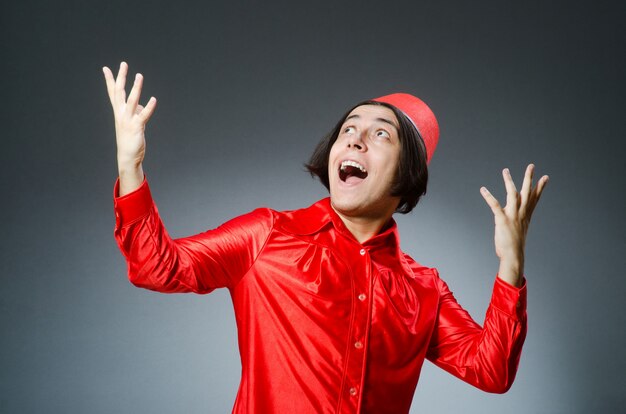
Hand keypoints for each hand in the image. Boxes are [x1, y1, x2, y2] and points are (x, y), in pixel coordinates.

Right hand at [103, 62, 156, 194]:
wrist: (127, 157)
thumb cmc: (130, 140)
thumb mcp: (133, 123)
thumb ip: (137, 112)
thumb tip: (143, 105)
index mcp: (119, 112)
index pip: (113, 93)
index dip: (109, 80)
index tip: (106, 68)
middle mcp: (121, 114)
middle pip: (120, 92)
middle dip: (121, 77)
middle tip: (123, 64)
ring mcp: (128, 120)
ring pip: (132, 100)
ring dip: (136, 87)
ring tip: (139, 75)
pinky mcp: (137, 127)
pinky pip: (143, 115)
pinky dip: (149, 107)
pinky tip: (154, 99)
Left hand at [480, 164, 548, 285]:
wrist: (513, 256)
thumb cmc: (514, 246)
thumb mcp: (519, 231)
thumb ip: (518, 222)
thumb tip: (515, 217)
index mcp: (526, 216)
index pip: (535, 198)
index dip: (540, 187)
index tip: (546, 177)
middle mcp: (521, 214)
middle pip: (527, 192)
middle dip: (529, 178)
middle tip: (531, 165)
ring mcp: (512, 215)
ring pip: (513, 194)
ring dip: (509, 181)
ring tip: (505, 170)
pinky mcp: (502, 219)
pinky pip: (495, 205)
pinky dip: (488, 196)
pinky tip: (483, 189)